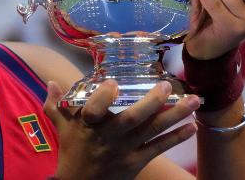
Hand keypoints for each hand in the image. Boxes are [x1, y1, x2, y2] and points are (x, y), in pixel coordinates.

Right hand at [44, 80, 198, 179]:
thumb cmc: (72, 150)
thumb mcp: (61, 126)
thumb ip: (56, 104)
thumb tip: (50, 82)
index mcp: (88, 125)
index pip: (93, 109)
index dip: (103, 97)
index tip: (113, 82)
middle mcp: (108, 137)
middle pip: (131, 119)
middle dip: (150, 103)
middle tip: (167, 85)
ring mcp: (124, 150)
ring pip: (151, 131)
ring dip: (174, 116)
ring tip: (193, 101)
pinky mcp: (136, 161)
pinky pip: (159, 148)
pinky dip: (176, 137)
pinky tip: (192, 126)